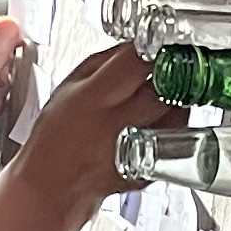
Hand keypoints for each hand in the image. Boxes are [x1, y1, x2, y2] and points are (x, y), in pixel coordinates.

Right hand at [9, 47, 178, 223]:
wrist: (53, 186)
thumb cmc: (56, 136)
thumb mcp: (68, 87)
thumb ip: (104, 61)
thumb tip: (136, 45)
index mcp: (93, 98)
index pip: (137, 61)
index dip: (153, 48)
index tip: (159, 44)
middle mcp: (117, 124)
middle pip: (164, 87)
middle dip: (171, 72)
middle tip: (169, 67)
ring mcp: (135, 148)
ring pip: (178, 113)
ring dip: (177, 99)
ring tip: (164, 93)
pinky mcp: (148, 167)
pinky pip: (174, 139)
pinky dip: (173, 125)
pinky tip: (157, 120)